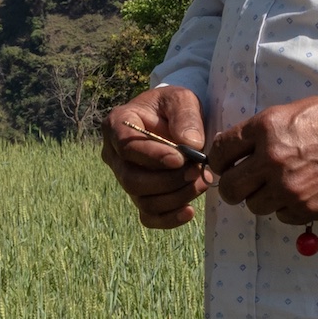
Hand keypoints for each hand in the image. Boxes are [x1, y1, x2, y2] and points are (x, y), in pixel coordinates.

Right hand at [100, 86, 211, 228]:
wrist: (174, 119)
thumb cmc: (173, 106)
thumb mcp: (182, 100)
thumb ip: (186, 117)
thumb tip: (191, 145)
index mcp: (117, 125)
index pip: (127, 148)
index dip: (152, 157)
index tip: (180, 159)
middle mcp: (114, 155)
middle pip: (132, 180)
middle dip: (168, 181)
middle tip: (198, 172)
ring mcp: (125, 177)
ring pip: (142, 200)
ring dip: (175, 197)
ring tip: (202, 182)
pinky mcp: (140, 195)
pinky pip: (148, 217)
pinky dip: (168, 219)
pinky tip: (189, 211)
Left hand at [208, 95, 317, 225]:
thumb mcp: (289, 112)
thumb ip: (258, 132)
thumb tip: (228, 149)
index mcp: (265, 129)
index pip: (220, 152)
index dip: (217, 161)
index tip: (223, 165)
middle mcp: (272, 159)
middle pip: (230, 187)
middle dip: (233, 186)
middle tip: (244, 183)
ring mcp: (289, 187)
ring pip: (254, 206)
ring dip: (263, 198)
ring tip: (281, 185)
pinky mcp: (307, 208)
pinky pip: (281, 217)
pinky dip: (287, 208)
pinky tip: (302, 192)